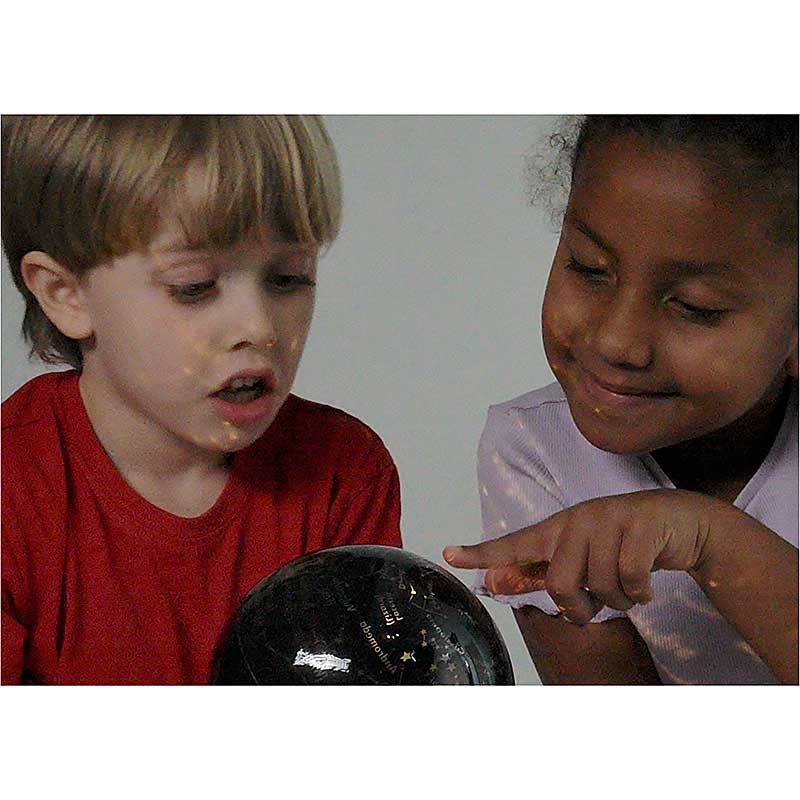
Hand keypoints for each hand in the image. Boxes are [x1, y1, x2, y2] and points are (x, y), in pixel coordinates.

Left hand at [444, 489, 726, 624]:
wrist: (683, 523)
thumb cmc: (625, 544)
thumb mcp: (584, 556)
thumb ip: (543, 571)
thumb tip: (498, 584)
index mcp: (558, 528)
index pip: (515, 543)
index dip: (482, 552)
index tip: (449, 555)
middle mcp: (578, 519)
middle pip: (560, 584)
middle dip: (580, 607)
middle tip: (597, 606)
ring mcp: (609, 518)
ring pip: (600, 586)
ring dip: (619, 601)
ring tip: (629, 587)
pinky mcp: (640, 525)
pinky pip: (631, 578)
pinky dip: (641, 593)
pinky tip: (647, 583)